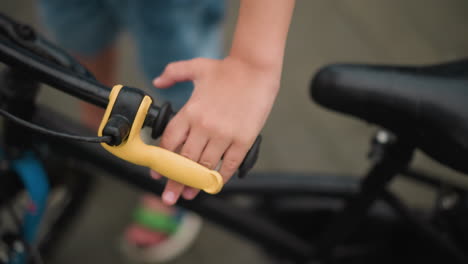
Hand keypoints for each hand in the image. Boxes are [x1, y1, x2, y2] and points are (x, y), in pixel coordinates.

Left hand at [152, 56, 279, 204]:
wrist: (256, 68)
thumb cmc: (227, 69)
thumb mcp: (196, 67)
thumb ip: (173, 73)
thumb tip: (157, 81)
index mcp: (190, 111)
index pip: (170, 142)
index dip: (161, 161)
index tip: (157, 173)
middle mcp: (204, 126)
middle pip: (184, 160)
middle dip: (174, 181)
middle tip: (168, 197)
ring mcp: (224, 134)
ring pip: (204, 166)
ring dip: (194, 184)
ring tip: (187, 196)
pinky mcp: (243, 140)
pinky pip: (228, 165)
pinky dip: (219, 178)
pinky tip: (213, 185)